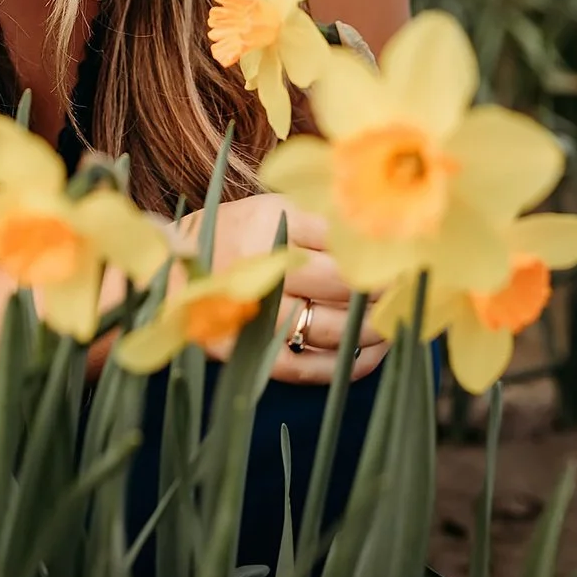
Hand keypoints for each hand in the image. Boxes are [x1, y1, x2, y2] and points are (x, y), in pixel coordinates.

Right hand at [173, 194, 388, 384]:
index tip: (413, 261)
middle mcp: (256, 261)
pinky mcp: (241, 349)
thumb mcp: (268, 210)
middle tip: (409, 297)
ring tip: (393, 327)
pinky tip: (370, 357)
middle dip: (384, 293)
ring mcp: (248, 309)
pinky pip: (308, 366)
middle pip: (342, 283)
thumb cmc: (235, 238)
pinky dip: (346, 366)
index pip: (342, 236)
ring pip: (331, 327)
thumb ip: (320, 218)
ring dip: (374, 332)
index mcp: (266, 218)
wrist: (162, 272)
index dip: (383, 252)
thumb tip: (395, 244)